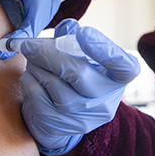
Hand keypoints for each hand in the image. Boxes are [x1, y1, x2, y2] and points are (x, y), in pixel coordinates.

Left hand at [20, 19, 139, 155]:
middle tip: (30, 44)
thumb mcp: (79, 56)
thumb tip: (67, 27)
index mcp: (118, 78)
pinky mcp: (63, 128)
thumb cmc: (74, 77)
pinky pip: (42, 101)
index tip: (83, 32)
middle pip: (80, 75)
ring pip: (57, 89)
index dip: (105, 50)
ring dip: (38, 69)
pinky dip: (31, 83)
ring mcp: (86, 118)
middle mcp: (107, 100)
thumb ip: (73, 39)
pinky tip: (30, 76)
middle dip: (50, 55)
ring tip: (30, 59)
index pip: (125, 67)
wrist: (62, 117)